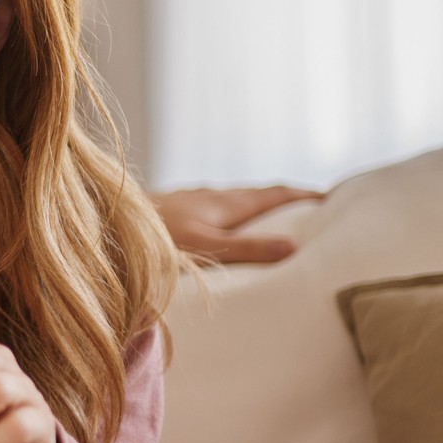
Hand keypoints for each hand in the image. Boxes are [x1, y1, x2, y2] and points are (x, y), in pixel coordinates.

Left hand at [152, 185, 321, 263]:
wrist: (106, 223)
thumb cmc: (154, 237)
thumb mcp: (206, 246)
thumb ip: (247, 249)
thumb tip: (294, 247)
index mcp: (227, 202)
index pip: (276, 193)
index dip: (305, 195)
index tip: (336, 196)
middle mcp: (213, 196)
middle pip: (259, 194)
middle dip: (288, 199)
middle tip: (317, 207)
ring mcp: (194, 200)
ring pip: (237, 200)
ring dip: (260, 207)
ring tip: (277, 219)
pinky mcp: (177, 209)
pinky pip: (217, 207)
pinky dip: (235, 214)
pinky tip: (226, 224)